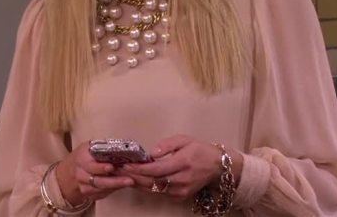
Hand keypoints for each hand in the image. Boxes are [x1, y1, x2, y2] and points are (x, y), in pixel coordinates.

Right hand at [56, 140, 134, 204]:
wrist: (70, 171)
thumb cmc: (84, 155)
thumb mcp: (88, 147)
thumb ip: (101, 147)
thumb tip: (120, 146)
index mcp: (81, 160)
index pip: (91, 166)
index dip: (101, 168)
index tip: (112, 167)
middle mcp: (81, 176)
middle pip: (98, 181)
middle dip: (115, 181)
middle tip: (130, 180)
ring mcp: (84, 187)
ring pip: (102, 189)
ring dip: (117, 186)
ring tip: (130, 181)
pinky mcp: (89, 195)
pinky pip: (103, 194)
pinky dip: (113, 190)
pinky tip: (123, 185)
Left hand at [122, 135, 243, 202]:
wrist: (218, 167)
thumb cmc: (200, 150)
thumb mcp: (185, 140)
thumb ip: (167, 145)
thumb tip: (152, 153)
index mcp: (182, 163)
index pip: (156, 169)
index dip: (139, 169)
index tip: (126, 165)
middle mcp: (181, 180)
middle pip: (152, 182)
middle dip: (134, 177)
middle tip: (119, 171)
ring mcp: (181, 191)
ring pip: (154, 190)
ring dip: (138, 184)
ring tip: (124, 176)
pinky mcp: (180, 196)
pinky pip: (160, 193)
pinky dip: (148, 188)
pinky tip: (138, 181)